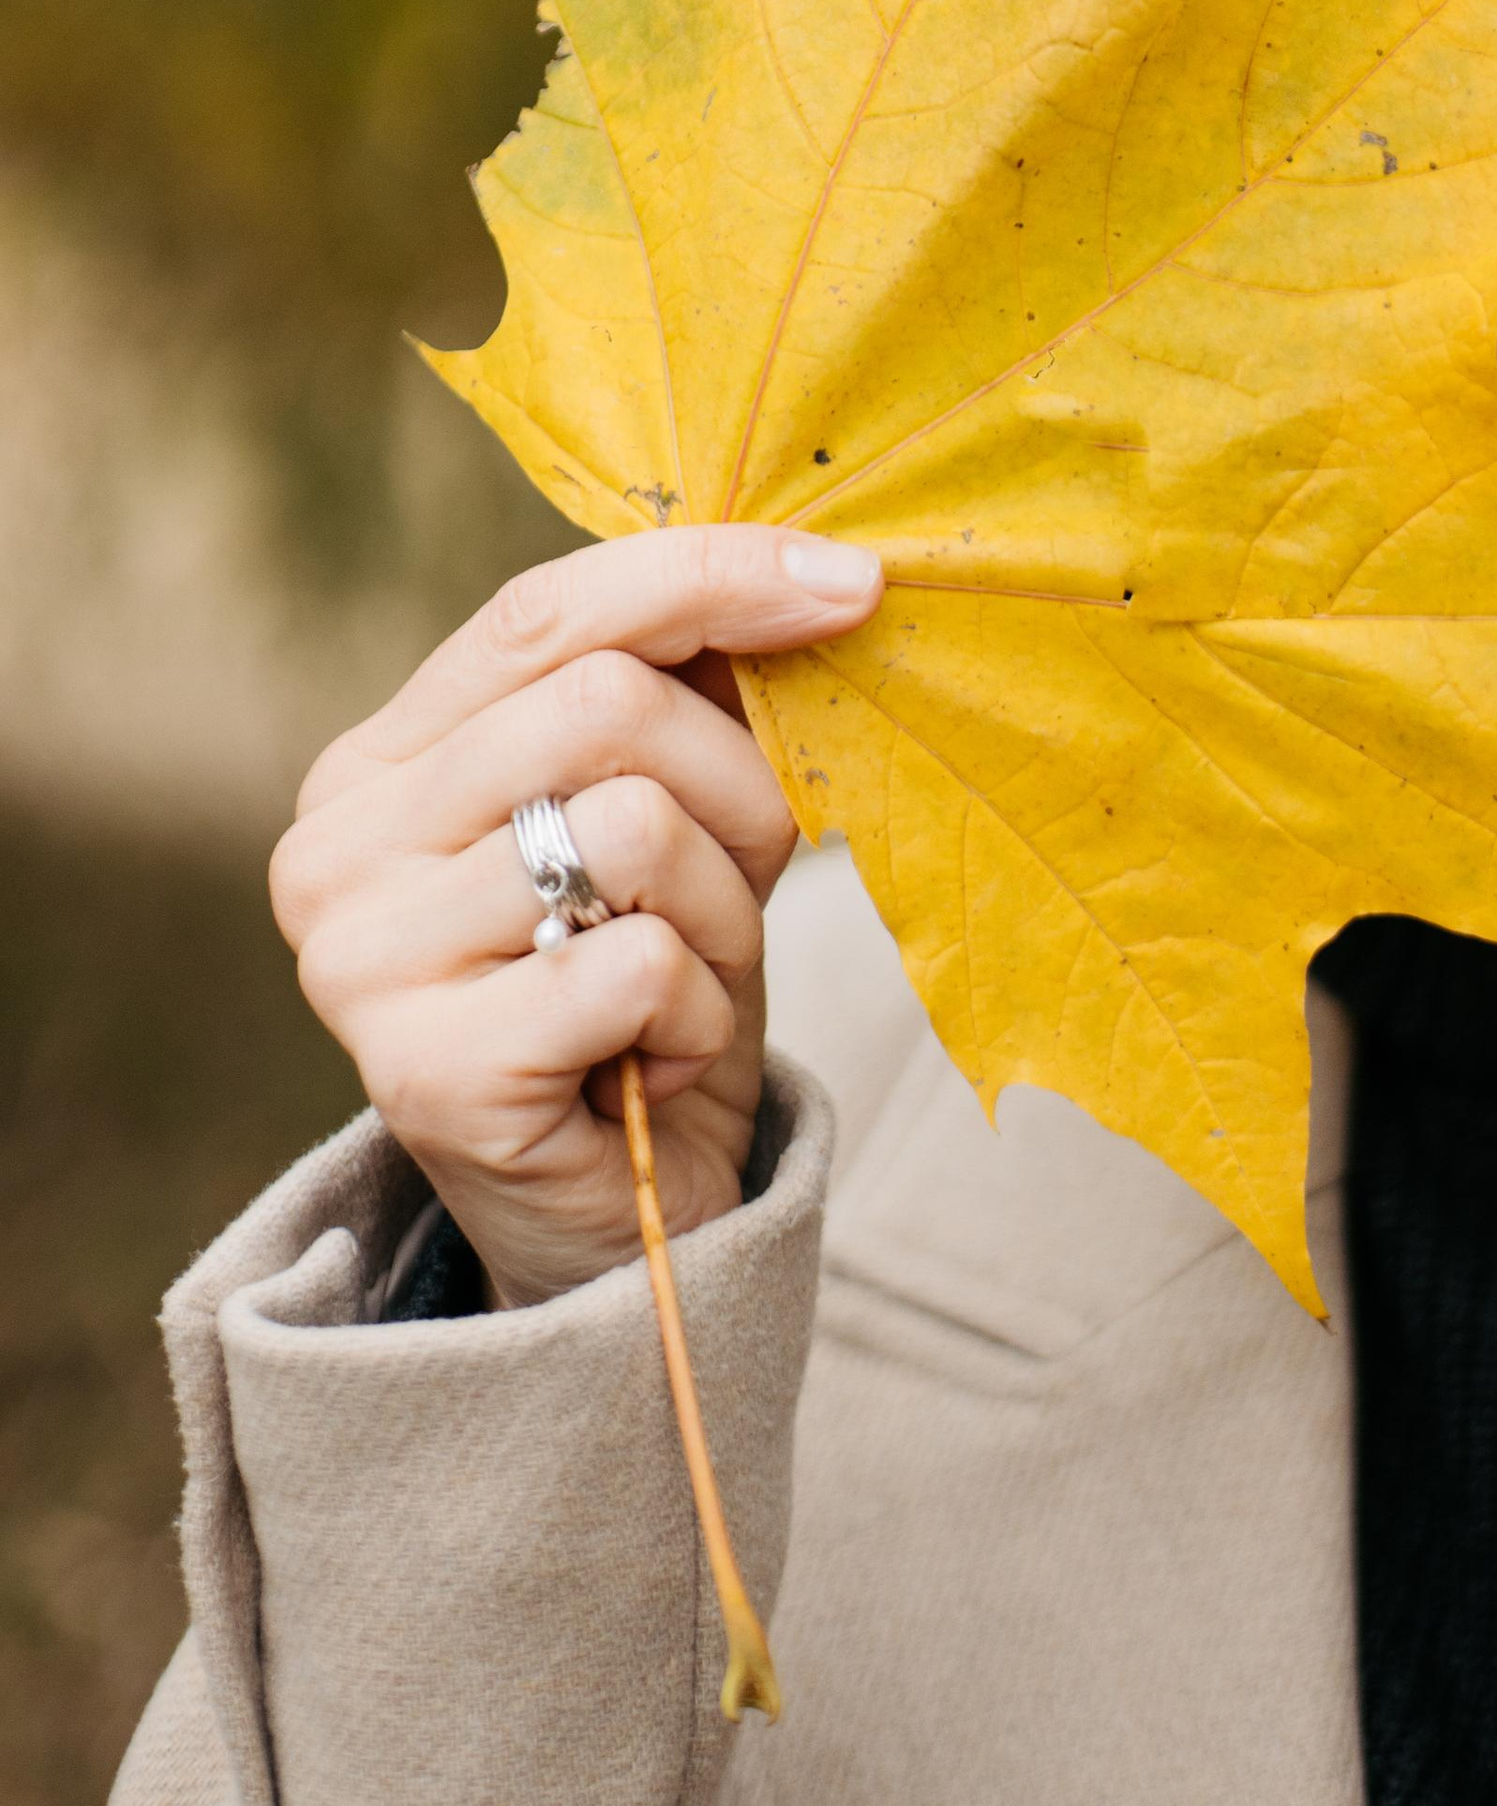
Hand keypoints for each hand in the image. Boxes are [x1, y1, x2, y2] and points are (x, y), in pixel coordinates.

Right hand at [273, 524, 882, 1310]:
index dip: (707, 575)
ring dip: (721, 914)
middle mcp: (334, 847)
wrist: (626, 1230)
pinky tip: (654, 1062)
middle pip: (604, 705)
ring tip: (682, 985)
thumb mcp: (673, 817)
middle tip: (741, 885)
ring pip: (634, 826)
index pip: (543, 610)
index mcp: (379, 761)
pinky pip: (640, 964)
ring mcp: (360, 962)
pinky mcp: (424, 1070)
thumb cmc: (648, 996)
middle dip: (736, 788)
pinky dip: (697, 1013)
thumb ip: (688, 696)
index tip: (853, 583)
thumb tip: (815, 576)